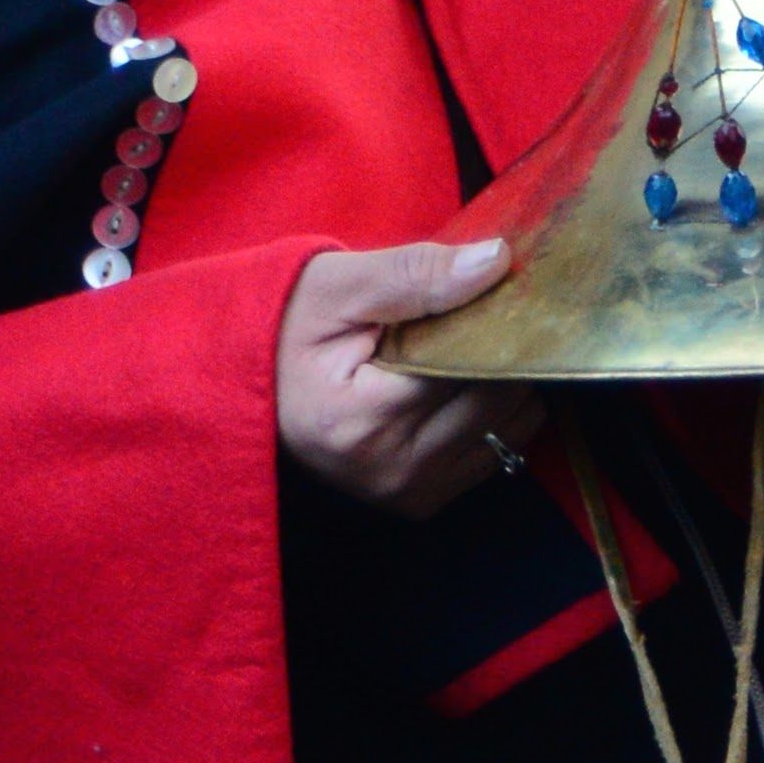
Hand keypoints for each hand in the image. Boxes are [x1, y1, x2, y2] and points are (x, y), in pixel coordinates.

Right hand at [277, 239, 543, 517]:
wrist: (251, 381)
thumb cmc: (288, 325)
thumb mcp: (340, 285)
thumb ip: (417, 274)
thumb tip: (495, 261)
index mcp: (363, 418)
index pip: (470, 364)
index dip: (491, 320)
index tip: (493, 286)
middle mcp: (389, 468)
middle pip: (499, 399)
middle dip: (502, 349)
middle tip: (479, 310)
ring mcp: (406, 492)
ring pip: (511, 427)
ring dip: (507, 382)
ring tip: (464, 346)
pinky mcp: (418, 500)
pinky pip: (498, 451)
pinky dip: (497, 414)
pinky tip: (461, 381)